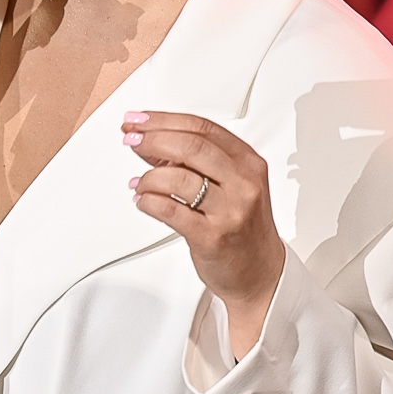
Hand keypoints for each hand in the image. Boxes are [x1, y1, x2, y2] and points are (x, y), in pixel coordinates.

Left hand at [124, 111, 285, 357]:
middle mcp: (243, 183)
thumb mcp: (232, 185)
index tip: (140, 120)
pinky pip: (171, 210)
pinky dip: (149, 201)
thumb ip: (197, 162)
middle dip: (153, 138)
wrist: (261, 274)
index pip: (203, 128)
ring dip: (148, 177)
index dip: (165, 120)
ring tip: (139, 183)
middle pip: (191, 146)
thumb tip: (152, 142)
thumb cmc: (243, 227)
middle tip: (131, 140)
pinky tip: (143, 201)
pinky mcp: (212, 237)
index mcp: (248, 163)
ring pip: (179, 177)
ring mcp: (229, 211)